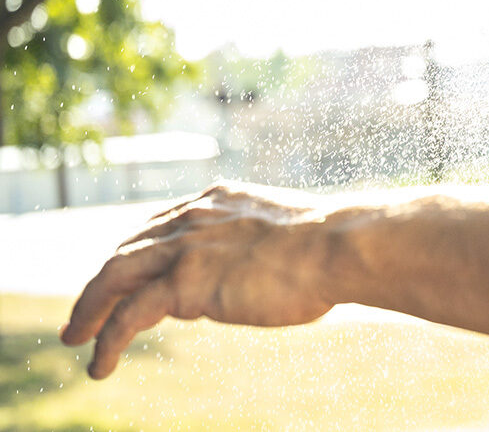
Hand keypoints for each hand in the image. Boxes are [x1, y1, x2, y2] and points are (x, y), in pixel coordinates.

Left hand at [60, 182, 336, 378]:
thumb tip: (262, 273)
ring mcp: (185, 248)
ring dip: (90, 309)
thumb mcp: (288, 233)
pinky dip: (107, 339)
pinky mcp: (184, 283)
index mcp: (218, 200)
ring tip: (75, 337)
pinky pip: (128, 314)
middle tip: (87, 309)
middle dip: (104, 279)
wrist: (336, 246)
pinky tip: (100, 365)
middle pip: (129, 247)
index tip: (132, 273)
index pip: (162, 225)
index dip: (140, 251)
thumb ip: (260, 246)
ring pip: (115, 276)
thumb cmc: (332, 245)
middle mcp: (193, 217)